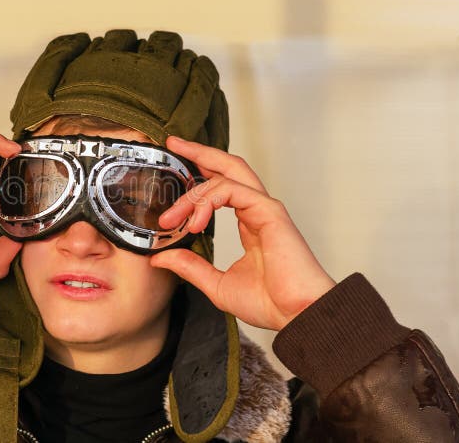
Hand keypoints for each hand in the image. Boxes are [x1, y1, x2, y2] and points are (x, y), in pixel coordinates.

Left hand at [150, 136, 335, 329]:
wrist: (298, 315)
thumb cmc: (270, 303)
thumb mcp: (217, 284)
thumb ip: (190, 267)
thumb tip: (160, 257)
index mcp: (249, 221)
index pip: (221, 184)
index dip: (200, 171)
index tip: (174, 168)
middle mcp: (257, 209)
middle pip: (228, 166)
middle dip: (199, 152)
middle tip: (173, 143)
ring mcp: (265, 208)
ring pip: (226, 175)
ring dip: (193, 191)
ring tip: (171, 215)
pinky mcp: (269, 211)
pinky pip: (232, 191)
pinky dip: (208, 201)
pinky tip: (195, 223)